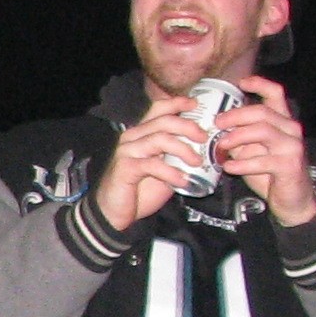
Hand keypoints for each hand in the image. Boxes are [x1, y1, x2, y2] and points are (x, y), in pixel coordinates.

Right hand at [92, 91, 214, 230]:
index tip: (195, 104)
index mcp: (141, 134)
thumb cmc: (137, 191)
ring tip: (197, 162)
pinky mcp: (125, 168)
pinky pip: (152, 165)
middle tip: (204, 138)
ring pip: (160, 139)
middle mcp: (132, 138)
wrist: (112, 213)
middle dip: (188, 127)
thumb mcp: (163, 171)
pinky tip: (183, 180)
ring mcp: (127, 151)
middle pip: (163, 122)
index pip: (157, 110)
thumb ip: (176, 159)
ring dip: (183, 149)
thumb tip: (202, 153)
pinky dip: (172, 172)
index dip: (176, 103)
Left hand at [212, 76, 315, 225]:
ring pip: (262, 131)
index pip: (276, 94)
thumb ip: (241, 138)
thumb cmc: (271, 173)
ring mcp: (292, 146)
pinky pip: (261, 160)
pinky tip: (228, 167)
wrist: (293, 200)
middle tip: (217, 124)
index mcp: (283, 121)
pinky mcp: (289, 165)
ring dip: (237, 137)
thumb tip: (215, 129)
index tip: (240, 83)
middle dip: (235, 116)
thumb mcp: (254, 151)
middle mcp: (291, 129)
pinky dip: (241, 163)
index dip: (259, 84)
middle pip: (261, 112)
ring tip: (220, 146)